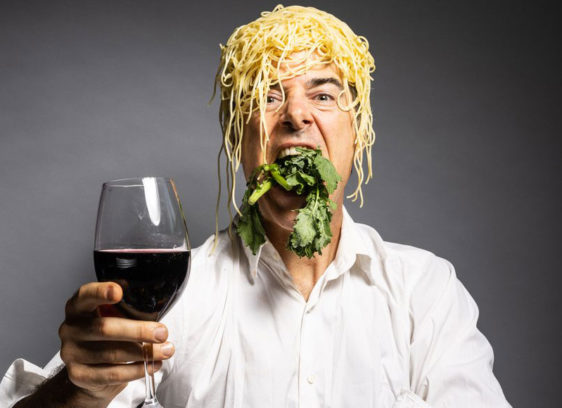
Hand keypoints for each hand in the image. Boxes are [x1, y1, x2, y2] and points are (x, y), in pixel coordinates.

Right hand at [58, 282, 174, 402]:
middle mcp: (71, 328)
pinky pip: (111, 374)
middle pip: (104, 328)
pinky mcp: (78, 375)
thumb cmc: (108, 337)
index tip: (119, 292)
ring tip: (165, 351)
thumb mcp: (114, 316)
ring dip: (143, 353)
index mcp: (79, 307)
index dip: (101, 292)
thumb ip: (128, 308)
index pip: (85, 295)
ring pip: (111, 353)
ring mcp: (71, 353)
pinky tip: (151, 366)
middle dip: (138, 331)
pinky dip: (135, 370)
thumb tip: (158, 305)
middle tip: (162, 332)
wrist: (91, 372)